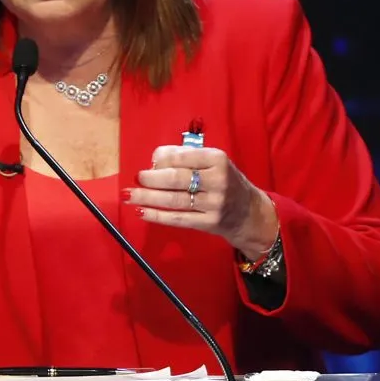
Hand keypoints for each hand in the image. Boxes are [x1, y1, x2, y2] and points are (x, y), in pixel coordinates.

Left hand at [128, 145, 277, 257]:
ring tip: (130, 195)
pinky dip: (157, 215)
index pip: (183, 157)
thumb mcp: (213, 162)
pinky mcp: (209, 223)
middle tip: (137, 178)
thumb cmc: (225, 181)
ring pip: (174, 200)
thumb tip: (155, 159)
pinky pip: (178, 219)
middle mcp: (218, 181)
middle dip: (152, 179)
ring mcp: (214, 204)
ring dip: (148, 197)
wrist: (249, 212)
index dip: (162, 160)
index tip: (149, 163)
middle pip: (177, 179)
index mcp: (218, 159)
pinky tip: (142, 211)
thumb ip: (186, 157)